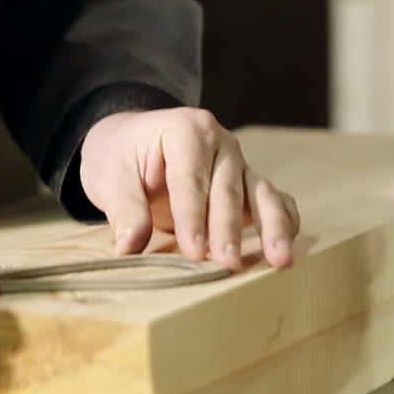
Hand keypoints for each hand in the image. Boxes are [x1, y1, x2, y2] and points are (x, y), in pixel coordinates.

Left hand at [79, 108, 298, 270]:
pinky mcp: (247, 183)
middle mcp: (219, 142)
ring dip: (271, 228)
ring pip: (260, 193)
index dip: (192, 217)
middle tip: (228, 263)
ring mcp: (238, 163)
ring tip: (279, 260)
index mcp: (185, 130)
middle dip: (228, 229)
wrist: (130, 142)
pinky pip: (274, 199)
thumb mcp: (108, 175)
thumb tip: (130, 245)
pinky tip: (286, 247)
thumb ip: (123, 208)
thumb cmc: (119, 156)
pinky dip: (283, 221)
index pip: (190, 178)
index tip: (193, 252)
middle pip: (227, 188)